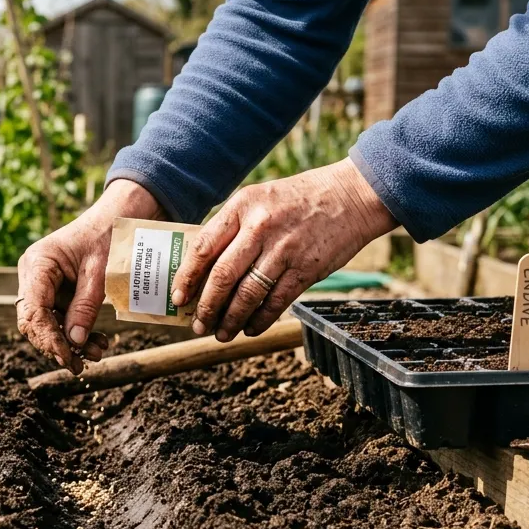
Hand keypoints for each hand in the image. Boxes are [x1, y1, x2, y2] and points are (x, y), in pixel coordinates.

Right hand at [17, 179, 163, 373]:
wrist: (119, 218)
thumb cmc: (109, 236)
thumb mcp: (100, 272)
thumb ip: (86, 306)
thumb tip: (75, 341)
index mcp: (38, 263)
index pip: (33, 310)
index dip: (48, 338)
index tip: (68, 358)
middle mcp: (33, 274)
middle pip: (33, 321)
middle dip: (56, 345)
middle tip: (81, 365)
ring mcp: (43, 284)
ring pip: (47, 324)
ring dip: (69, 343)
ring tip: (97, 353)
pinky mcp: (55, 291)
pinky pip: (60, 318)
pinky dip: (77, 332)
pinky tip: (96, 342)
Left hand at [172, 158, 396, 340]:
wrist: (351, 195)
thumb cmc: (297, 199)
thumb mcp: (259, 199)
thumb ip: (233, 228)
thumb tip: (202, 268)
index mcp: (242, 206)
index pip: (204, 246)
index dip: (187, 276)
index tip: (177, 297)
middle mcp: (260, 227)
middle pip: (222, 276)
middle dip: (206, 306)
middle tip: (197, 324)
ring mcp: (284, 249)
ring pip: (248, 294)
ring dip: (231, 320)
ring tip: (221, 333)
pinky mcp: (306, 268)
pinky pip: (276, 302)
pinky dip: (260, 320)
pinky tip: (250, 328)